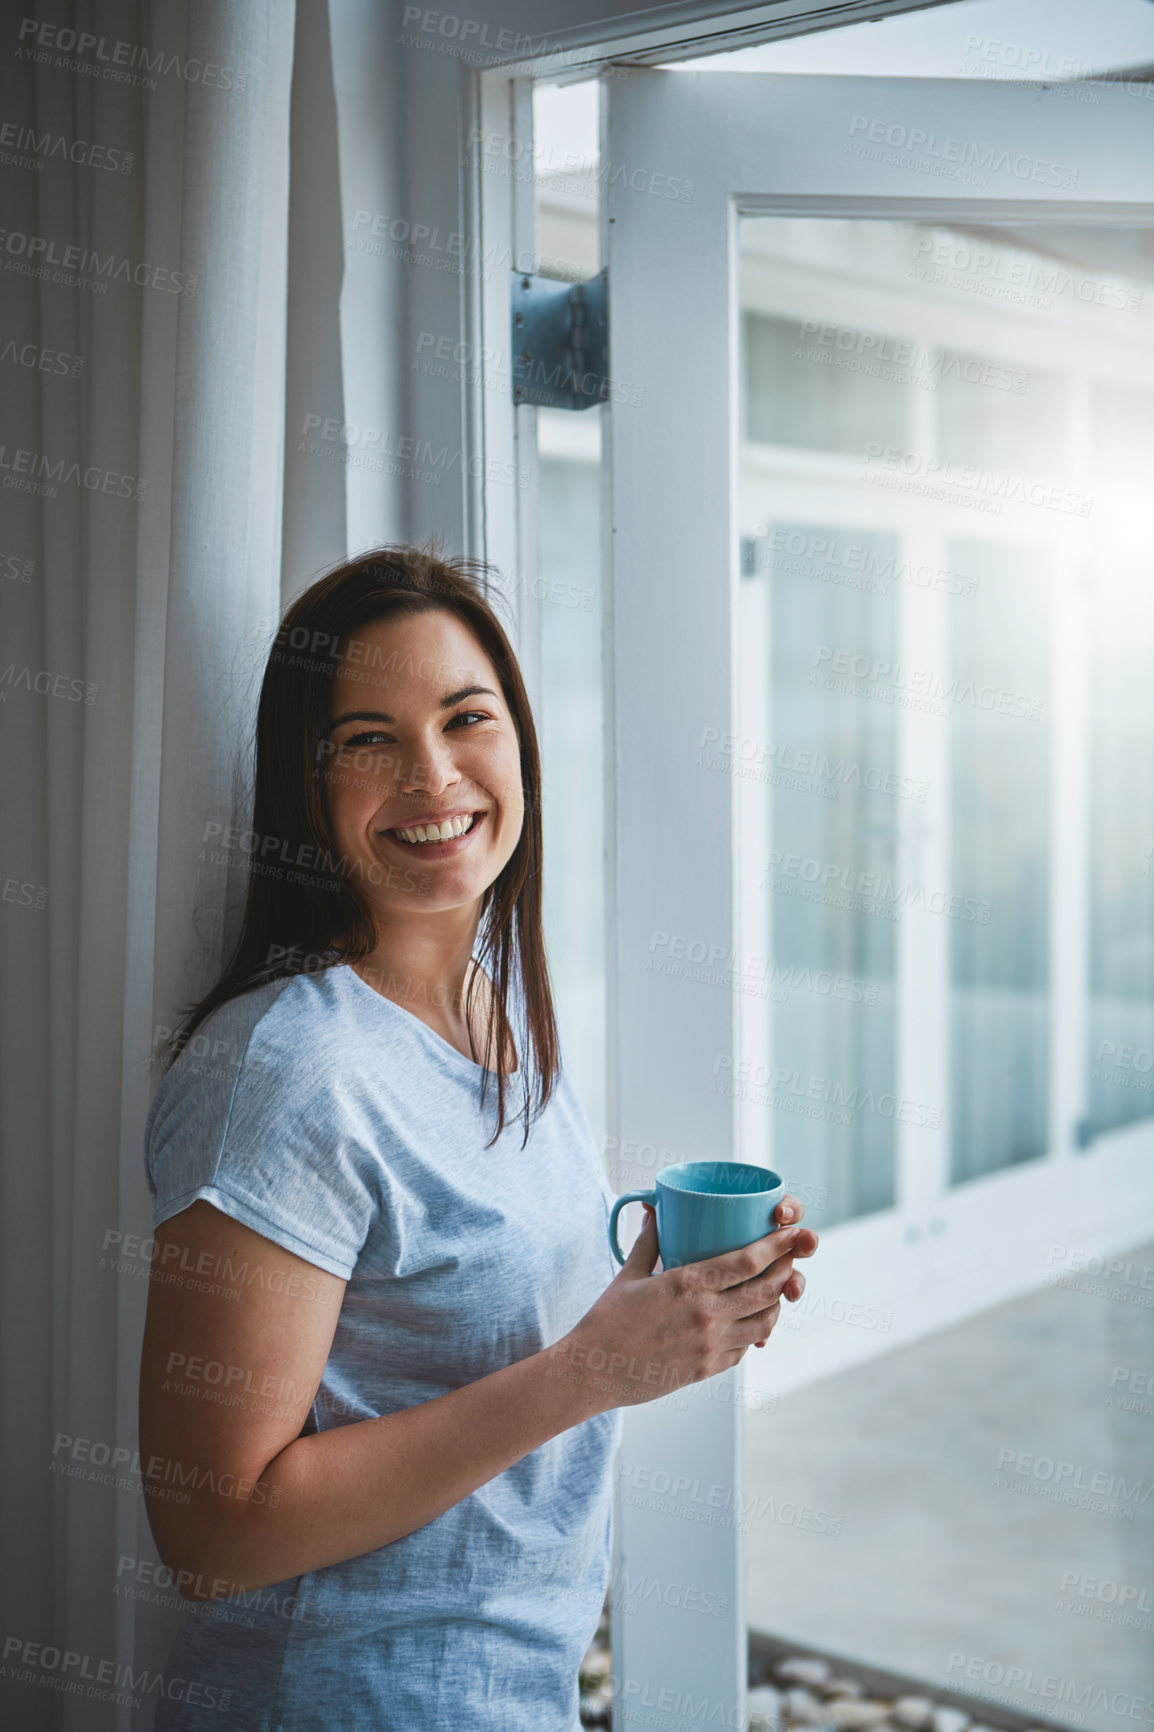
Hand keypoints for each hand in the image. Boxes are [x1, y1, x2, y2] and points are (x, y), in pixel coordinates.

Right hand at [557, 1193, 817, 1409]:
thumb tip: (654, 1211)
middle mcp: (706, 1315)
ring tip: (777, 1289)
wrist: (593, 1371)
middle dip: (785, 1270)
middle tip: (792, 1257)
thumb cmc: (607, 1321)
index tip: (791, 1233)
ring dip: (776, 1304)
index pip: (747, 1261)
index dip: (775, 1246)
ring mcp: (710, 1345)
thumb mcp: (629, 1273)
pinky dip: (755, 1332)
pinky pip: (745, 1348)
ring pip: (764, 1322)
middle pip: (766, 1290)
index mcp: (687, 1285)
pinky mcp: (708, 1369)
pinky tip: (752, 1321)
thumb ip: (649, 1241)